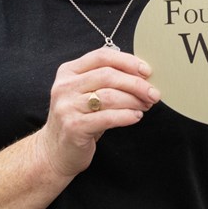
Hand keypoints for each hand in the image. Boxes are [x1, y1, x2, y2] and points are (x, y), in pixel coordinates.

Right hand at [35, 46, 159, 178]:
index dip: (128, 61)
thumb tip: (142, 75)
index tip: (147, 71)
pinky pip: (107, 117)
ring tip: (146, 105)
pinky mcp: (74, 127)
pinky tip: (136, 117)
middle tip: (153, 93)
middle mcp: (65, 86)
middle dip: (136, 83)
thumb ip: (105, 80)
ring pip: (109, 96)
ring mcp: (67, 107)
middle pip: (108, 75)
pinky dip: (126, 116)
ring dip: (134, 100)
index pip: (102, 56)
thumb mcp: (85, 93)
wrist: (54, 152)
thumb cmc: (78, 119)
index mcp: (68, 71)